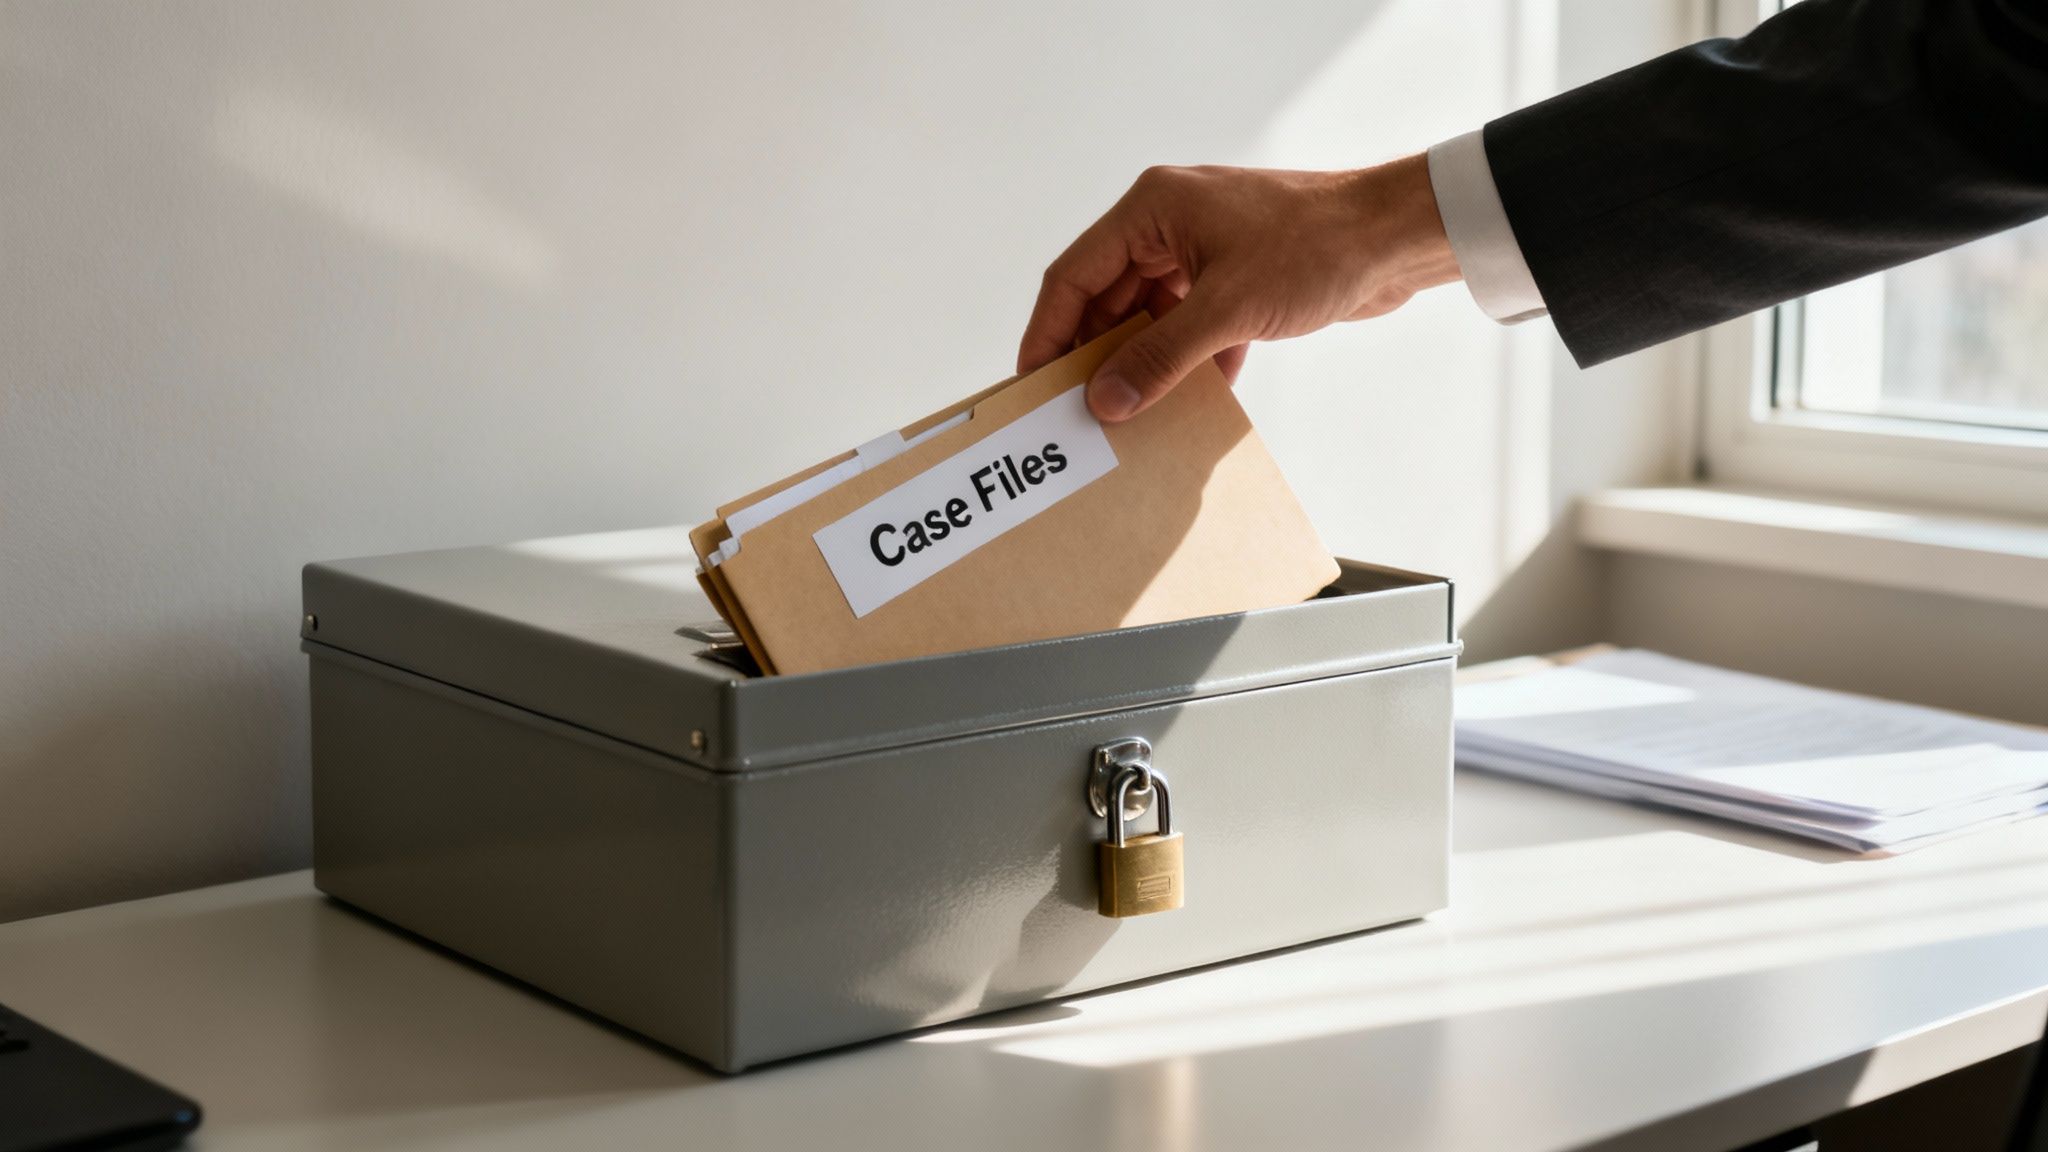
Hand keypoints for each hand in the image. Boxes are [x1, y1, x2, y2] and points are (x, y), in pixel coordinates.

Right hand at [1018, 154, 1461, 421]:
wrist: (1398, 239)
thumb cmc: (1318, 246)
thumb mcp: (1227, 309)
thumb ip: (1161, 358)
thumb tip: (1107, 401)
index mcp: (1152, 209)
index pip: (1074, 275)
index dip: (1048, 332)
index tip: (1032, 383)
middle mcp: (1170, 226)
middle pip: (1107, 300)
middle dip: (1095, 356)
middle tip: (1077, 412)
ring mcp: (1204, 254)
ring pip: (1150, 319)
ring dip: (1144, 366)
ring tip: (1128, 418)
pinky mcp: (1237, 283)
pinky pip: (1192, 331)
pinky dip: (1190, 366)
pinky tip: (1189, 409)